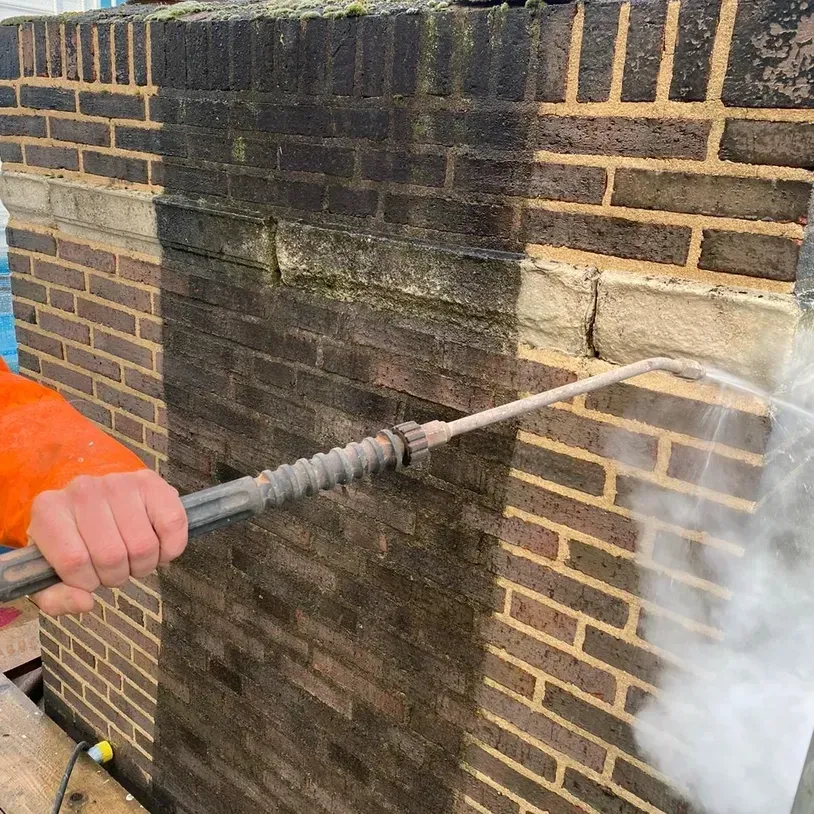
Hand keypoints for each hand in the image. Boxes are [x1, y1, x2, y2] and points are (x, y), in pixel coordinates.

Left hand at [28, 470, 187, 615]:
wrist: (97, 502)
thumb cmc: (74, 540)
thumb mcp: (51, 571)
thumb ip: (55, 598)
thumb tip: (86, 602)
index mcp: (49, 511)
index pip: (74, 561)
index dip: (86, 582)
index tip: (88, 579)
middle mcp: (83, 490)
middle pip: (111, 555)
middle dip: (117, 576)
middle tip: (114, 569)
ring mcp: (119, 483)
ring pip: (143, 545)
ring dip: (143, 565)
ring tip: (134, 557)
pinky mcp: (151, 482)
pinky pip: (172, 524)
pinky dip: (171, 548)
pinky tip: (159, 547)